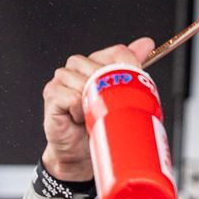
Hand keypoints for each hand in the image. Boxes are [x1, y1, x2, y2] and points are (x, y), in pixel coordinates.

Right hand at [41, 37, 154, 179]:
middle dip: (107, 89)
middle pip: (97, 65)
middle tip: (106, 107)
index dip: (127, 69)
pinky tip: (79, 118)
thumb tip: (146, 43)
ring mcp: (62, 80)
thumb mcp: (120, 97)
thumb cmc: (97, 126)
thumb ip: (130, 66)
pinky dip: (79, 110)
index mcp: (94, 64)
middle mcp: (76, 68)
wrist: (80, 156)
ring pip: (83, 80)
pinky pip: (71, 97)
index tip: (129, 87)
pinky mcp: (52, 95)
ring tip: (91, 115)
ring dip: (92, 102)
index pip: (116, 52)